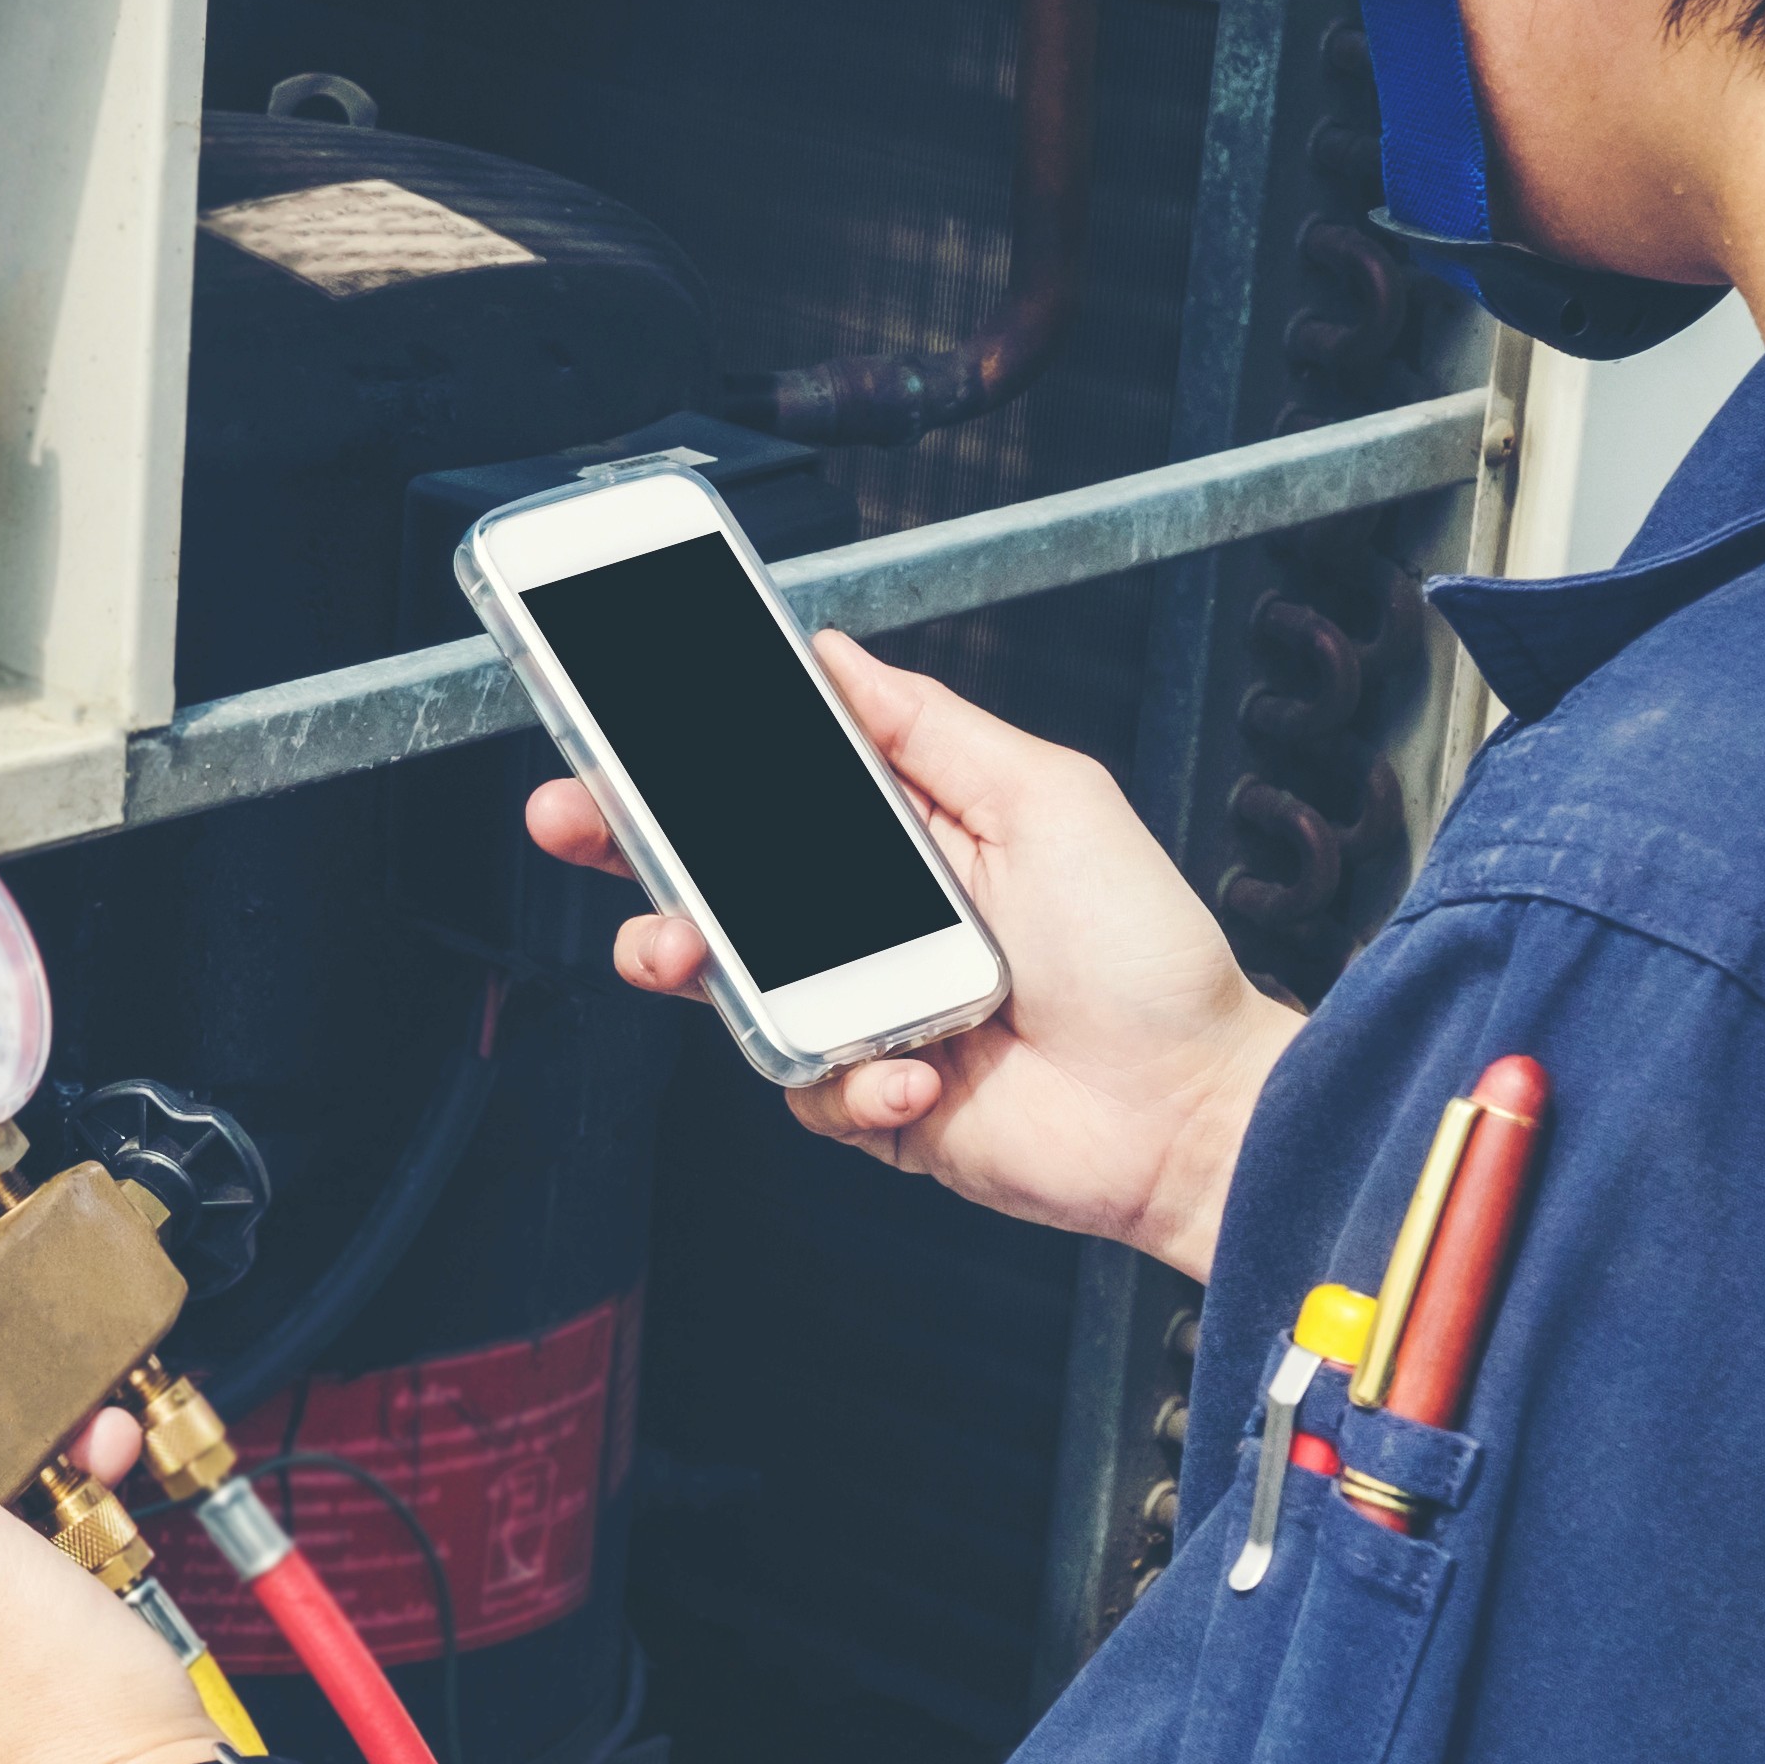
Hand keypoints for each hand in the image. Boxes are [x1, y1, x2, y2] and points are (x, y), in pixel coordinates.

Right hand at [526, 630, 1298, 1280]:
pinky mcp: (866, 1100)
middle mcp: (869, 922)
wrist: (1193, 1108)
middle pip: (711, 879)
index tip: (611, 732)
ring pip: (723, 985)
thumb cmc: (1145, 953)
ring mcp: (858, 1012)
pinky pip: (802, 1087)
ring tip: (691, 954)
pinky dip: (849, 1080)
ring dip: (691, 961)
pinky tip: (918, 1069)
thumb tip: (832, 654)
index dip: (682, 764)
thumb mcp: (1046, 798)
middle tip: (572, 818)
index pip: (766, 789)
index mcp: (903, 838)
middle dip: (626, 846)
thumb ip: (930, 727)